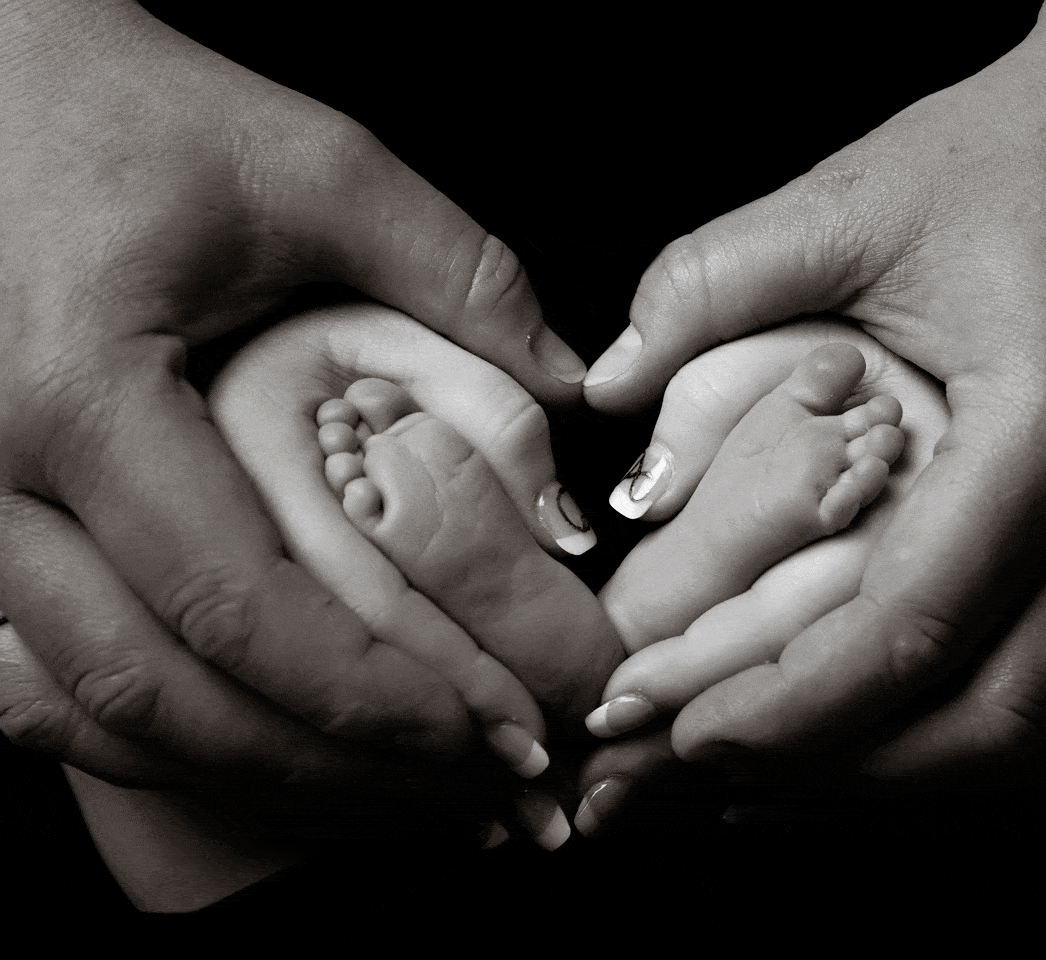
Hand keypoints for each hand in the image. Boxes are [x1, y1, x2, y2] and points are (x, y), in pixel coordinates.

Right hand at [0, 0, 585, 785]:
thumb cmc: (131, 116)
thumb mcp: (307, 167)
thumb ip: (454, 272)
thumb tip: (570, 385)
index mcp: (78, 394)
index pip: (240, 603)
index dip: (379, 693)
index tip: (497, 733)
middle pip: (170, 696)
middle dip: (340, 767)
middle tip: (482, 792)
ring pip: (109, 714)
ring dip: (273, 775)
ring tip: (417, 797)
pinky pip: (53, 689)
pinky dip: (182, 742)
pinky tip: (291, 758)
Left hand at [584, 0, 1045, 775]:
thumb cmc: (1008, 161)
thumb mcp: (849, 201)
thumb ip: (711, 282)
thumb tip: (606, 382)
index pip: (911, 624)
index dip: (784, 705)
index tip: (675, 728)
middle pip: (989, 721)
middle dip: (834, 771)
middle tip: (706, 769)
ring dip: (903, 780)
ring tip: (775, 777)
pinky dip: (973, 752)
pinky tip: (881, 748)